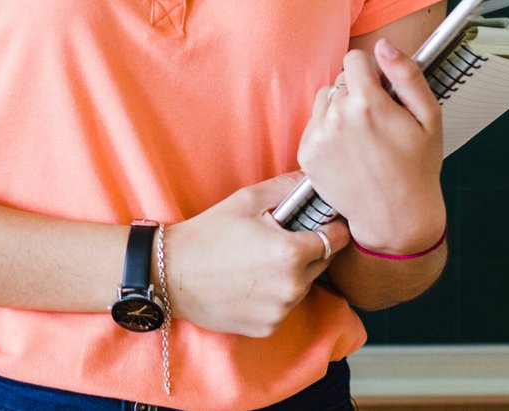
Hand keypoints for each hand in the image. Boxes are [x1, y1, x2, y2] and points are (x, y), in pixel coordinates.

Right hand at [162, 172, 349, 336]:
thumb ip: (287, 188)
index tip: (319, 221)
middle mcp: (291, 287)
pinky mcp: (268, 328)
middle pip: (322, 263)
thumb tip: (316, 179)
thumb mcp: (246, 200)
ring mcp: (280, 312)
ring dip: (293, 273)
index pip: (337, 239)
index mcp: (291, 253)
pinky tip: (250, 282)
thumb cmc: (208, 234)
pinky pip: (284, 307)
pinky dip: (275, 295)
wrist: (171, 274)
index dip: (331, 226)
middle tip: (279, 237)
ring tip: (260, 260)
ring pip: (304, 286)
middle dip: (309, 249)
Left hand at [296, 38, 445, 253]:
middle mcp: (336, 117)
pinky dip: (328, 130)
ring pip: (325, 99)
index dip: (372, 71)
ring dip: (340, 109)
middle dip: (358, 92)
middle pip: (340, 79)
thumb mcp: (429, 118)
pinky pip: (314, 123)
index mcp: (367, 104)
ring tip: (364, 136)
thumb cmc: (418, 166)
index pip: (355, 58)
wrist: (395, 217)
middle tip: (379, 122)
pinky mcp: (306, 153)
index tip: (383, 91)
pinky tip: (349, 150)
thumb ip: (406, 75)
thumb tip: (383, 44)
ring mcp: (318, 136)